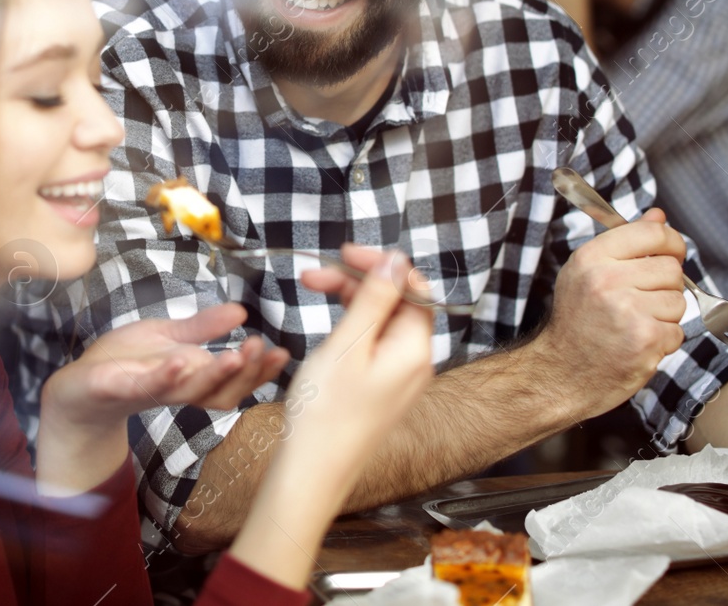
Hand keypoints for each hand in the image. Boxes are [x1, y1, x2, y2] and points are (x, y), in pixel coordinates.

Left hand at [42, 303, 288, 429]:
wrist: (79, 386)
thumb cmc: (125, 362)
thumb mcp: (169, 337)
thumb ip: (203, 327)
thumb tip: (241, 311)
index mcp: (193, 378)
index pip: (235, 380)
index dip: (260, 371)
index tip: (283, 353)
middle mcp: (178, 391)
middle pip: (221, 391)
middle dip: (246, 374)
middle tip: (264, 351)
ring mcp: (150, 391)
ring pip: (190, 392)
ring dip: (213, 376)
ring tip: (235, 356)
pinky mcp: (120, 388)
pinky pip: (146, 386)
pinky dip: (164, 377)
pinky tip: (179, 362)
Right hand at [287, 245, 434, 489]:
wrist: (313, 473)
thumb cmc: (326, 414)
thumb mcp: (348, 345)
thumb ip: (374, 299)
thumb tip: (396, 261)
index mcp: (415, 349)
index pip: (412, 286)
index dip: (381, 264)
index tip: (345, 253)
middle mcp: (415, 362)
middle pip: (396, 302)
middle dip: (358, 280)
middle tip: (315, 275)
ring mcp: (399, 377)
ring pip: (381, 321)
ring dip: (351, 300)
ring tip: (312, 291)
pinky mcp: (381, 389)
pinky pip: (373, 344)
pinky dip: (351, 326)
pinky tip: (327, 326)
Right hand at [534, 207, 686, 415]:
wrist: (561, 373)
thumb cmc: (576, 322)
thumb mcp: (588, 272)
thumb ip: (625, 242)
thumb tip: (659, 216)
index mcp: (592, 258)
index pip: (652, 232)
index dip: (671, 242)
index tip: (670, 253)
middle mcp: (607, 280)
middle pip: (671, 269)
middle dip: (665, 286)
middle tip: (642, 300)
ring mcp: (628, 311)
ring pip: (678, 301)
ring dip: (665, 316)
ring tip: (636, 324)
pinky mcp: (645, 339)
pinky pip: (678, 331)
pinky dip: (664, 341)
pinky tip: (639, 343)